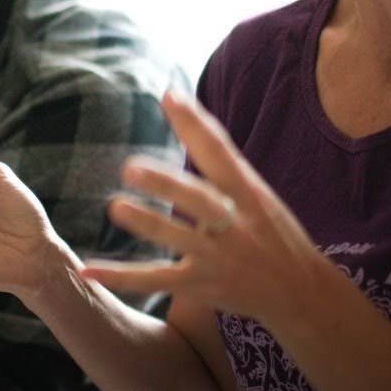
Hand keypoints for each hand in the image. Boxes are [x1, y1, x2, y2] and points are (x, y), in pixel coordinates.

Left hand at [82, 91, 328, 324]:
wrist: (302, 294)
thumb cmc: (271, 232)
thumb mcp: (257, 194)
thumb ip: (221, 159)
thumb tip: (182, 106)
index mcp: (248, 193)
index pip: (220, 153)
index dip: (196, 124)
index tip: (170, 96)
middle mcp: (234, 223)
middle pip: (199, 199)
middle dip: (167, 184)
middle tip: (130, 168)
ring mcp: (218, 257)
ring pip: (178, 238)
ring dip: (147, 224)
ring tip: (116, 207)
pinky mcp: (201, 285)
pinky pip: (156, 280)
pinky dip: (121, 277)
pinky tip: (88, 271)